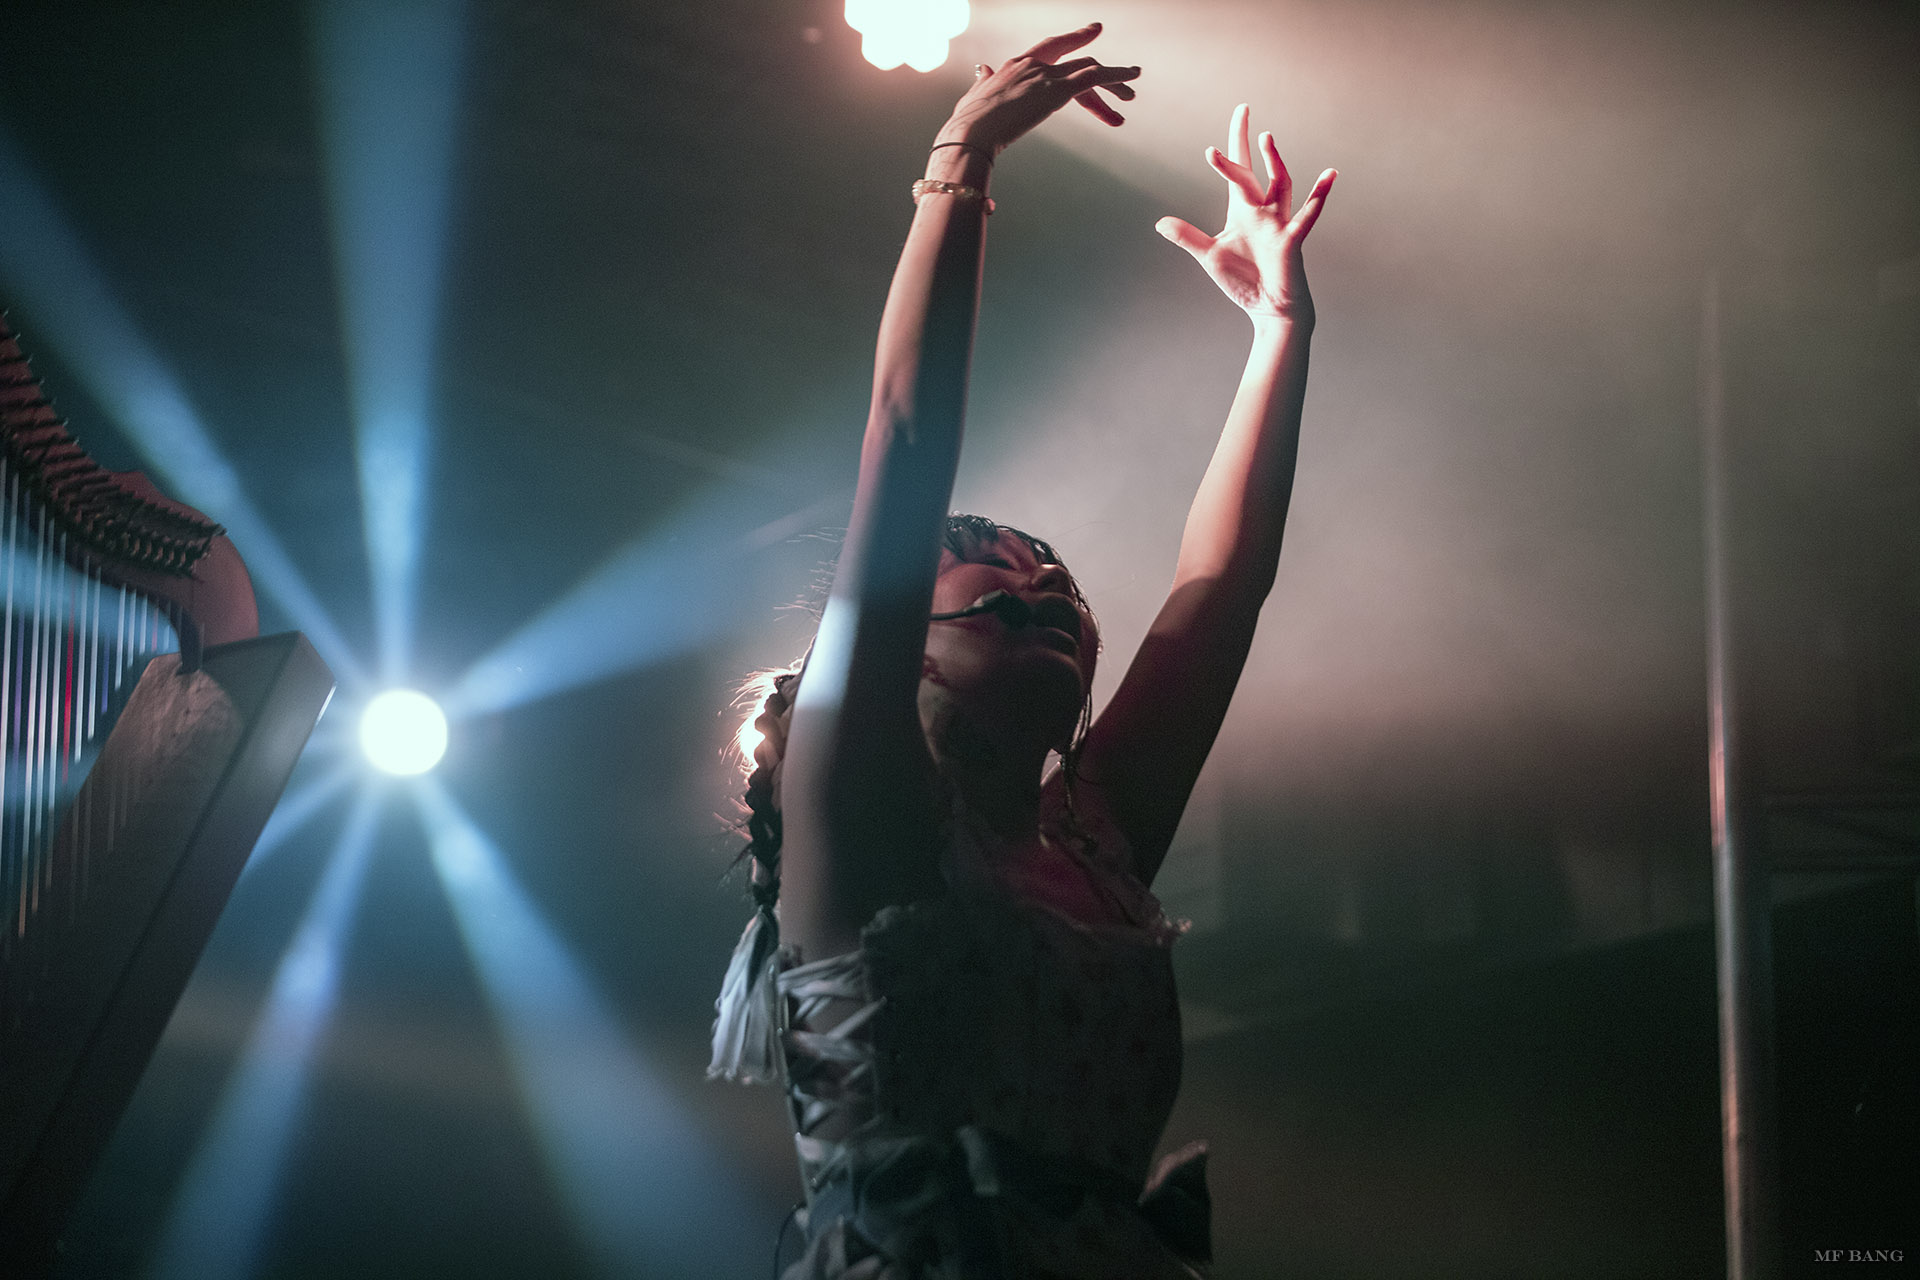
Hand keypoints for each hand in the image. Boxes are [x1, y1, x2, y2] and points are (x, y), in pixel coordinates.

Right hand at [934, 23, 1139, 156]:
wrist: (972, 132)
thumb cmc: (969, 122)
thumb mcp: (975, 95)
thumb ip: (983, 80)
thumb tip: (983, 70)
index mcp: (1016, 64)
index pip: (1052, 48)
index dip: (1075, 39)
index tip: (1094, 31)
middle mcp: (1034, 65)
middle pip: (1077, 63)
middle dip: (1102, 74)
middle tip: (1125, 80)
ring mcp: (1046, 76)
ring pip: (1091, 69)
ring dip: (1115, 81)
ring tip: (1131, 94)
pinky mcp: (1057, 91)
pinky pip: (1094, 79)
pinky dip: (1115, 80)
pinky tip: (1128, 89)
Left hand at [1157, 105, 1334, 323]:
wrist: (1270, 307)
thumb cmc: (1244, 280)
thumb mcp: (1210, 256)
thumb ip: (1188, 237)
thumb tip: (1160, 223)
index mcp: (1243, 210)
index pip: (1238, 170)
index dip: (1235, 143)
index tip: (1239, 113)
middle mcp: (1263, 210)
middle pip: (1252, 171)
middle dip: (1244, 145)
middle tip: (1241, 113)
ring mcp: (1279, 223)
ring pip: (1280, 184)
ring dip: (1274, 162)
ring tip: (1266, 139)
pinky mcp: (1291, 240)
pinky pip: (1306, 215)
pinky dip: (1318, 196)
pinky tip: (1329, 176)